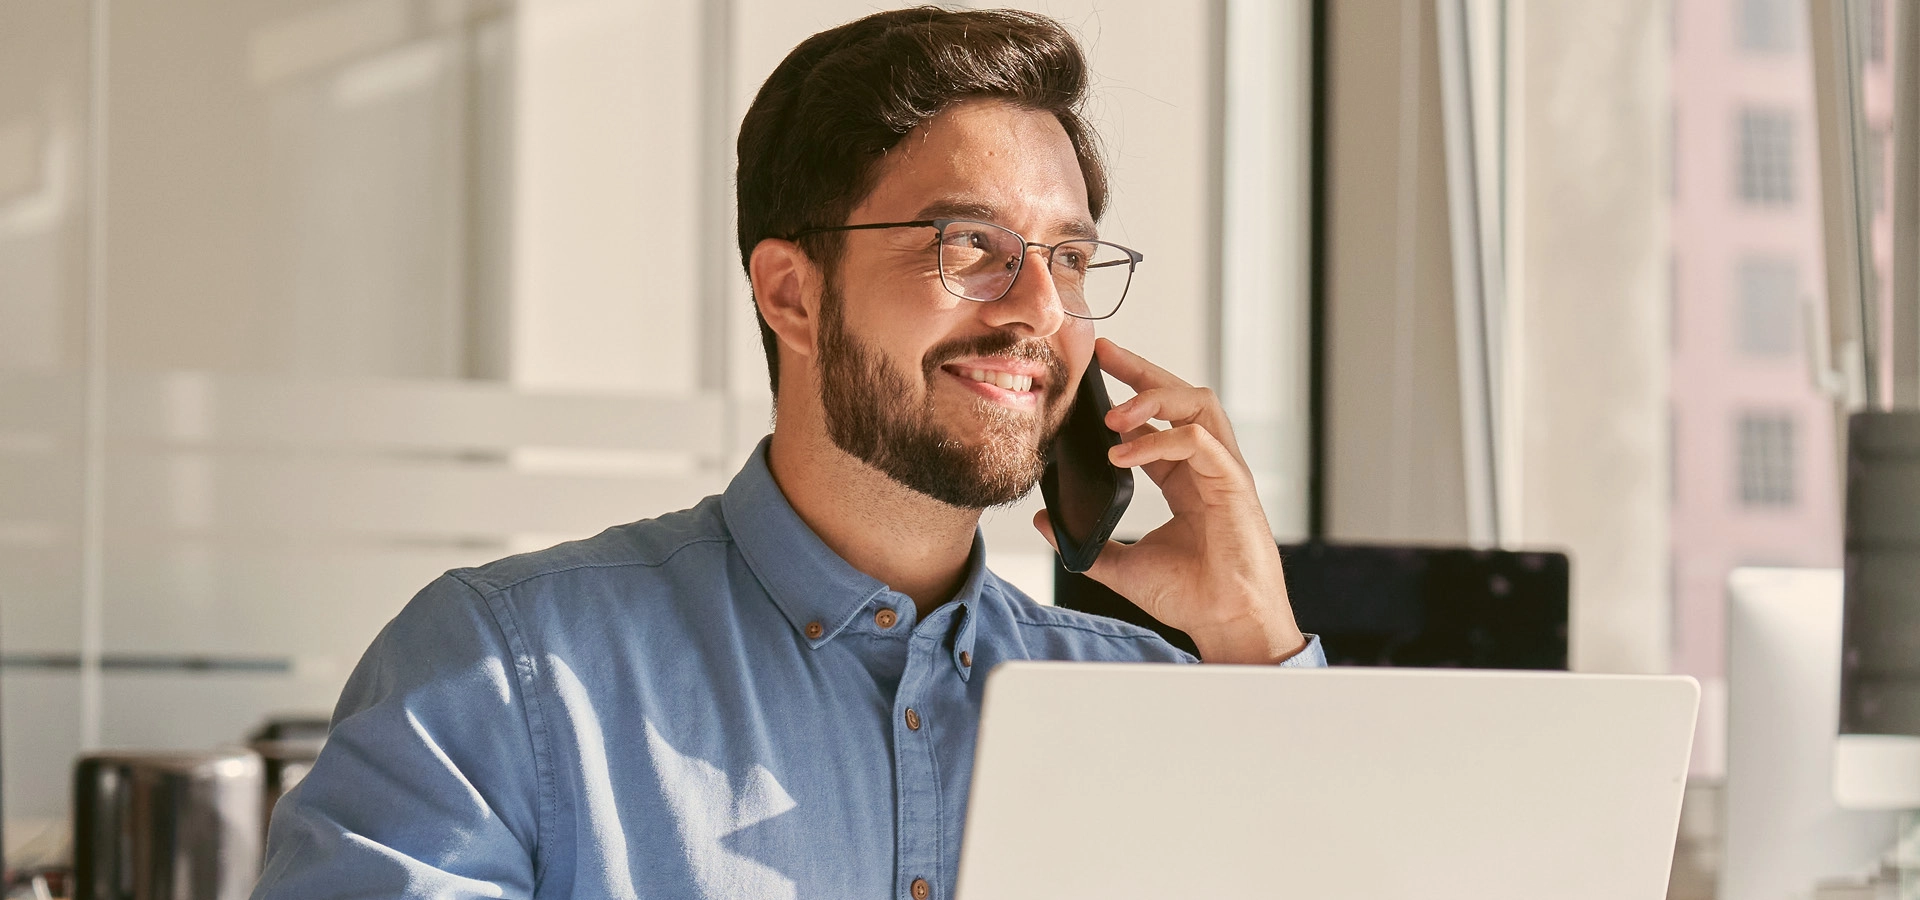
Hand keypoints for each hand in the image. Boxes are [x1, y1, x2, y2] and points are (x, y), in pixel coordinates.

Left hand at [1033, 338, 1307, 663]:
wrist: (1227, 624)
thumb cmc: (1192, 597)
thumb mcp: (1123, 565)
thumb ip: (1087, 542)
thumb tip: (1046, 521)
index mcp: (1185, 478)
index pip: (1158, 419)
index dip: (1129, 391)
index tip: (1094, 373)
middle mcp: (1207, 466)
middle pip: (1180, 396)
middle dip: (1141, 370)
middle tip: (1103, 354)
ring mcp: (1224, 471)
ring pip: (1197, 404)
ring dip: (1153, 397)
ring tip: (1112, 413)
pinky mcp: (1234, 483)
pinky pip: (1198, 441)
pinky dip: (1159, 439)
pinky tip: (1123, 453)